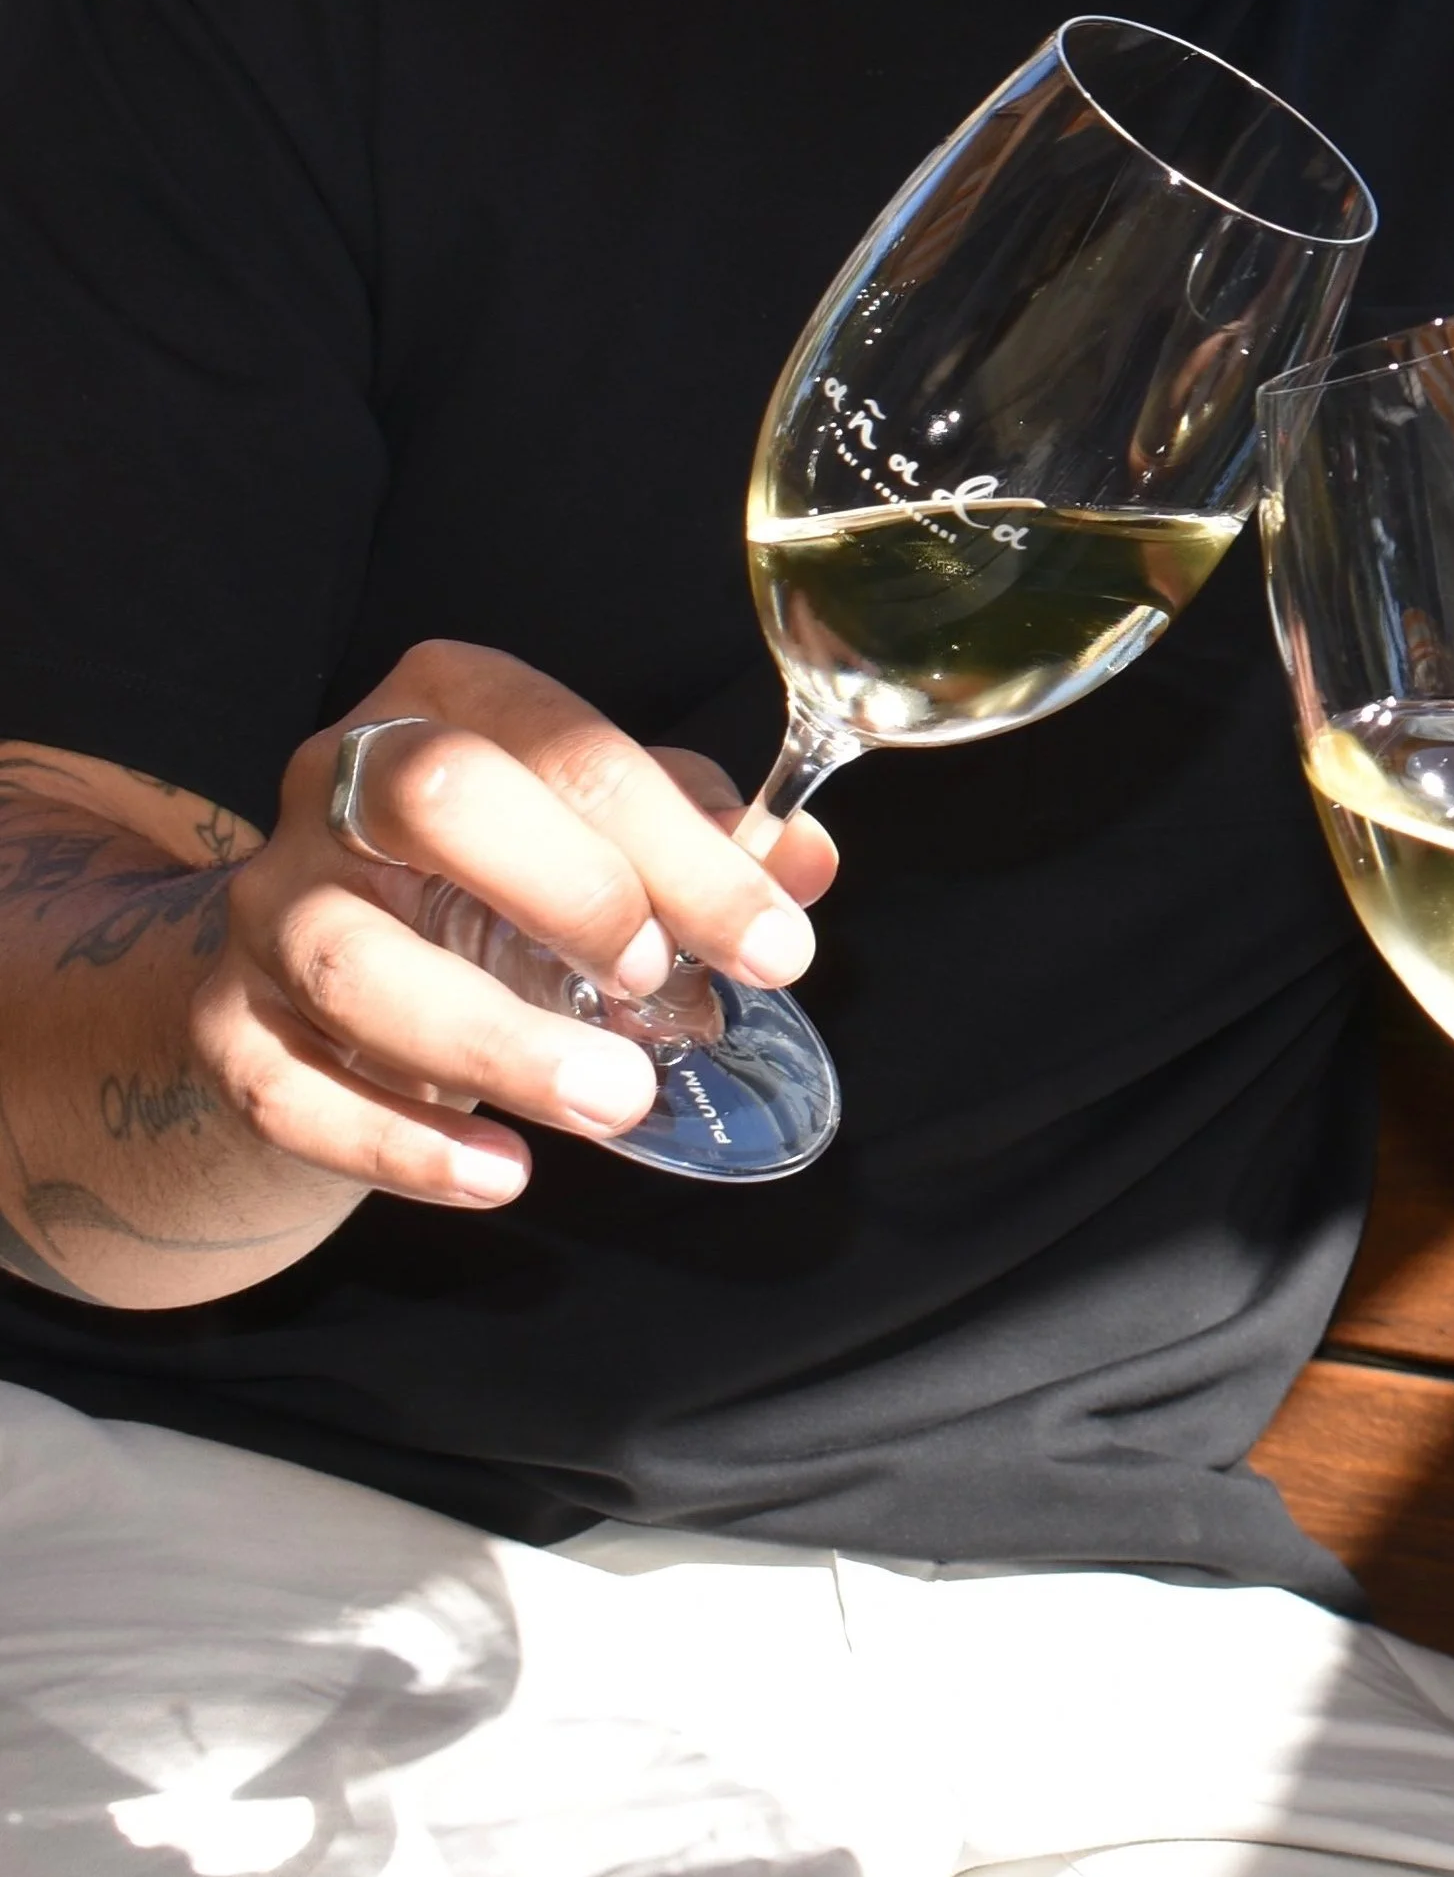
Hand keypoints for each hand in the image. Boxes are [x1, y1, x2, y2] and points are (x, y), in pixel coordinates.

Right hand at [192, 642, 836, 1208]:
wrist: (319, 961)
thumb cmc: (500, 877)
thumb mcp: (607, 834)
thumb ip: (706, 843)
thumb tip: (805, 863)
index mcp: (448, 702)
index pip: (568, 745)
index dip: (684, 851)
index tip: (776, 948)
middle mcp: (339, 780)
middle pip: (438, 797)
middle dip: (572, 891)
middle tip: (663, 986)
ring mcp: (270, 902)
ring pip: (357, 962)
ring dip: (498, 1041)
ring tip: (617, 1100)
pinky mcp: (226, 1024)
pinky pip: (286, 1088)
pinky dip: (399, 1145)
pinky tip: (503, 1174)